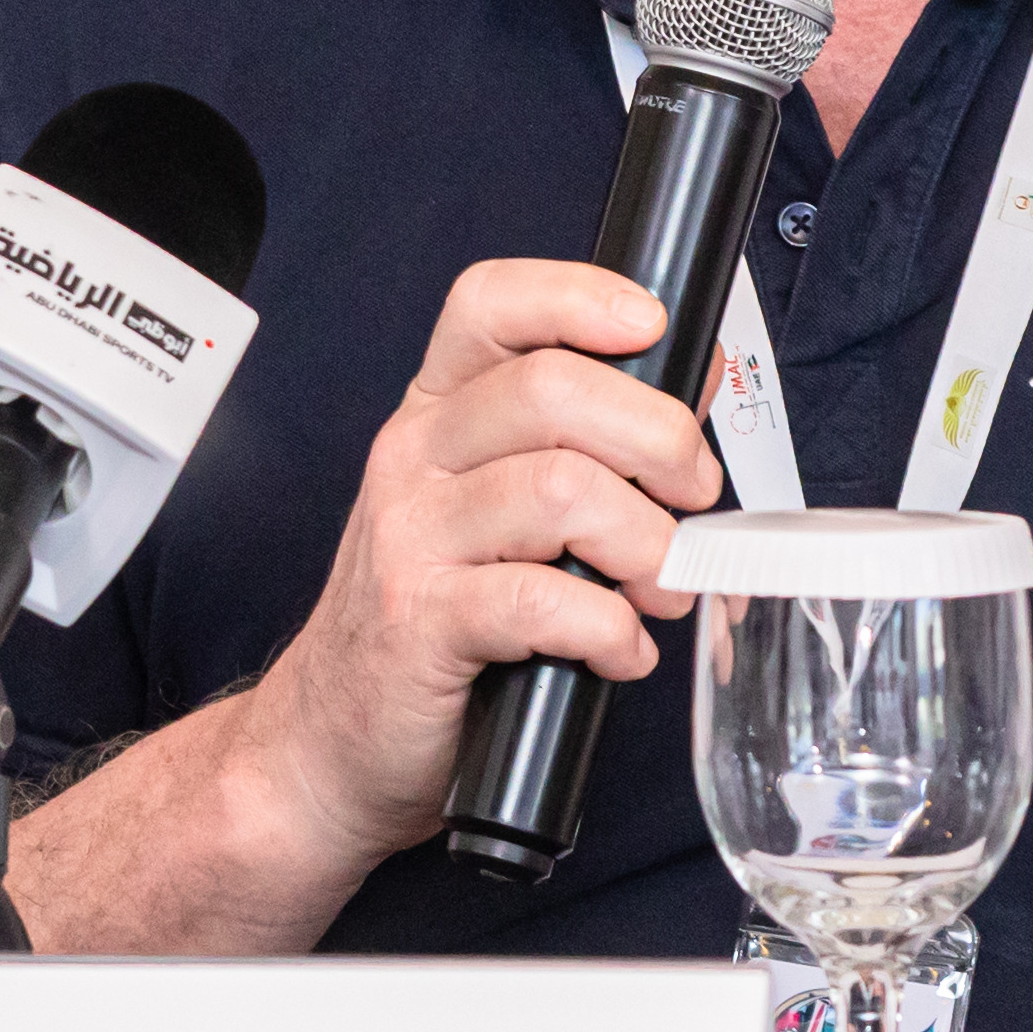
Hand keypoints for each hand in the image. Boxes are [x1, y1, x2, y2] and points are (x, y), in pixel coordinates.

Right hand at [236, 260, 721, 889]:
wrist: (335, 736)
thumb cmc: (435, 614)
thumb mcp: (497, 507)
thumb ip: (584, 444)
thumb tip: (697, 380)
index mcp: (438, 412)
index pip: (492, 303)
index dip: (579, 295)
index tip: (651, 327)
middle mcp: (416, 457)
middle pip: (554, 388)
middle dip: (659, 439)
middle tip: (692, 498)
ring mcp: (412, 538)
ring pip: (563, 490)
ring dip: (648, 545)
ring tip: (661, 589)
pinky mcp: (422, 623)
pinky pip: (545, 602)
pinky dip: (611, 629)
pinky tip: (619, 650)